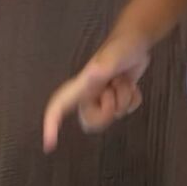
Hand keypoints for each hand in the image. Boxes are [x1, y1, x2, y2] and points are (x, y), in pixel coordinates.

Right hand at [43, 33, 149, 152]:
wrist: (137, 39)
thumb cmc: (121, 47)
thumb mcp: (110, 58)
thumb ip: (101, 69)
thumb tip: (91, 75)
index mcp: (81, 87)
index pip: (58, 107)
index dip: (50, 125)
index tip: (49, 146)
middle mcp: (90, 94)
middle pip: (92, 122)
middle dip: (109, 110)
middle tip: (114, 90)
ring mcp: (105, 95)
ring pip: (114, 115)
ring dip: (124, 99)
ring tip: (123, 80)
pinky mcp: (120, 95)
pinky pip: (127, 111)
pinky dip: (134, 99)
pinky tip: (133, 84)